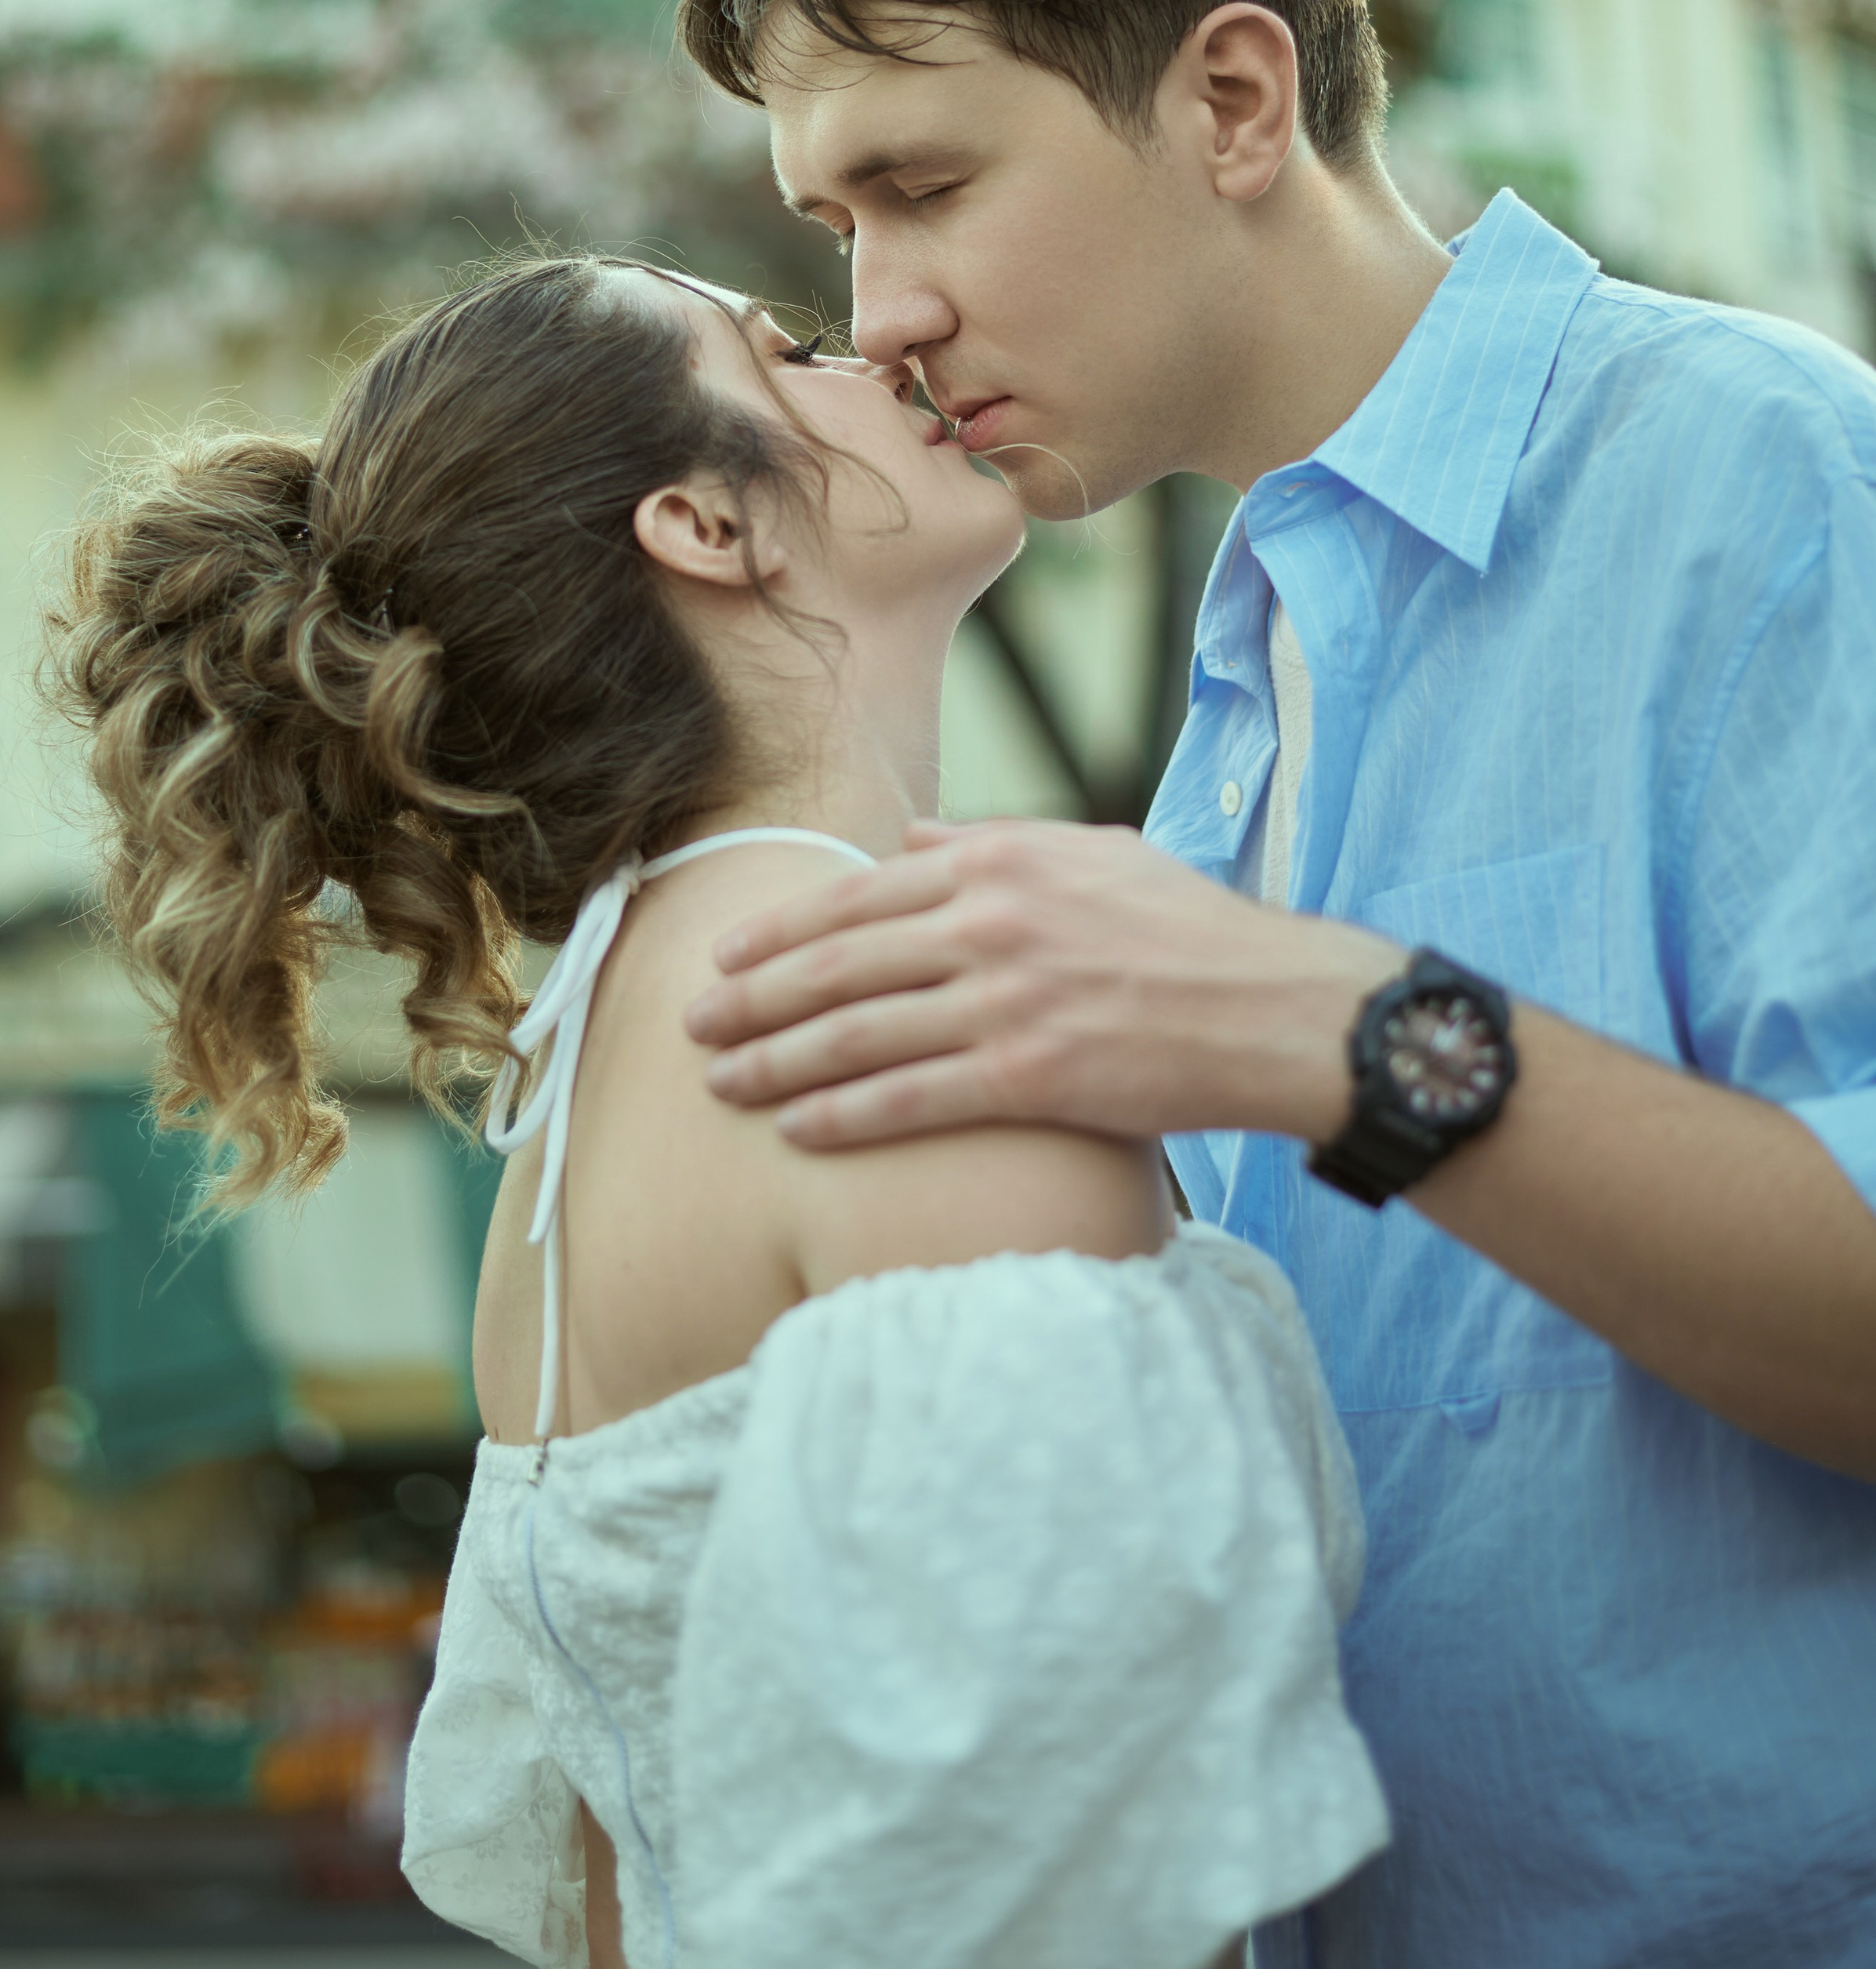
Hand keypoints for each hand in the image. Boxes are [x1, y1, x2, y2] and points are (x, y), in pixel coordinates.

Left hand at [685, 817, 1401, 1148]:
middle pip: (839, 964)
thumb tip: (907, 840)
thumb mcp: (1092, 853)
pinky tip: (795, 1128)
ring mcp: (1007, 1002)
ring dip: (775, 1062)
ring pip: (858, 1034)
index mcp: (1000, 864)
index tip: (726, 954)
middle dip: (753, 998)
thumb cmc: (1189, 932)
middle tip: (693, 1024)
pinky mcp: (1029, 1077)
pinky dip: (842, 1115)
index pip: (858, 896)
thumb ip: (990, 843)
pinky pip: (910, 1099)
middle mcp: (991, 925)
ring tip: (720, 1082)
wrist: (1274, 1007)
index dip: (780, 931)